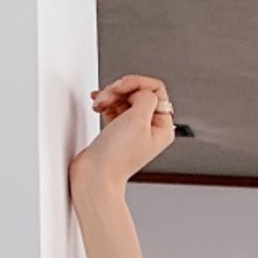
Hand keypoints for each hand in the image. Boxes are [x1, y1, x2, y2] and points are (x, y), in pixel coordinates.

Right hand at [69, 73, 175, 191]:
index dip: (137, 84)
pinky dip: (105, 102)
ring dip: (110, 95)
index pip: (156, 90)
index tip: (120, 88)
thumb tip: (141, 91)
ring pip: (125, 97)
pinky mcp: (117, 130)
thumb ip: (145, 97)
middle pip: (139, 92)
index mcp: (163, 127)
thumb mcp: (138, 119)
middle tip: (108, 96)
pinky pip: (114, 106)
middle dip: (120, 89)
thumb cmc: (117, 155)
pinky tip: (97, 104)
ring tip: (99, 103)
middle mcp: (151, 128)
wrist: (95, 174)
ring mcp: (134, 129)